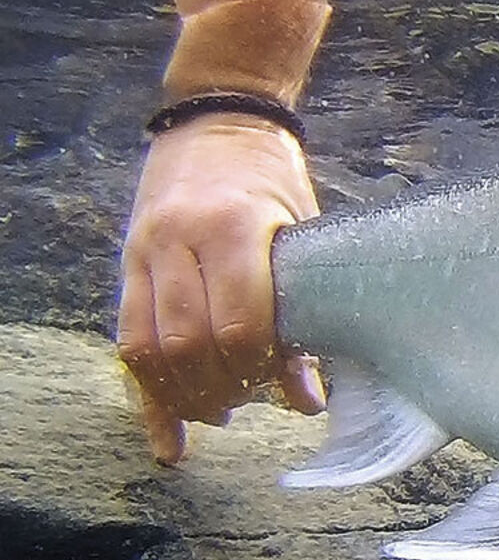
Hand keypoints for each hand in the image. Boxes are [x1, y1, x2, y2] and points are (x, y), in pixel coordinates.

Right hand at [118, 110, 325, 462]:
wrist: (217, 123)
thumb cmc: (275, 180)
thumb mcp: (302, 231)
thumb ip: (306, 310)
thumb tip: (310, 398)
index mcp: (234, 228)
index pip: (239, 321)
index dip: (259, 367)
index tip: (281, 388)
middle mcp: (180, 240)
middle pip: (188, 342)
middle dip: (219, 387)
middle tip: (249, 402)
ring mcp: (145, 252)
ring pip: (148, 347)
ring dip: (183, 394)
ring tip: (216, 413)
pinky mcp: (126, 265)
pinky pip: (127, 340)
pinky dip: (149, 394)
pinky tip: (166, 437)